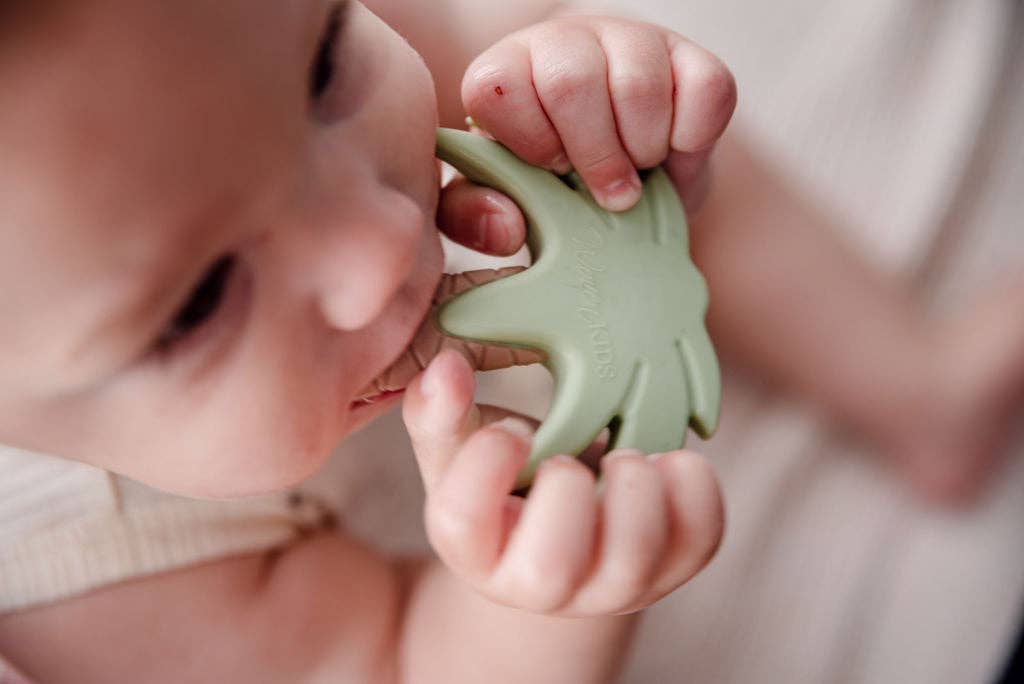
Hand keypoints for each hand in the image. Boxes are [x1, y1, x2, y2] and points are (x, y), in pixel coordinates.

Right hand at [403, 349, 723, 615]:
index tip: (511, 428)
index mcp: (475, 550)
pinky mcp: (674, 565)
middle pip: (549, 568)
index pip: (461, 522)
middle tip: (570, 459)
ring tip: (627, 454)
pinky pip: (700, 538)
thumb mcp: (461, 450)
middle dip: (565, 495)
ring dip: (635, 489)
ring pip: (634, 559)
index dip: (485, 462)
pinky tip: (670, 460)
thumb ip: (441, 412)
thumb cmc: (508, 481)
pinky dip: (695, 488)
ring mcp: (613, 584)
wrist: (571, 528)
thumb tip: (446, 366)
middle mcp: (541, 585)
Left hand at [462, 13, 734, 213]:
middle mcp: (564, 43)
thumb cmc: (560, 189)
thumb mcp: (511, 202)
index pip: (497, 91)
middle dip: (594, 157)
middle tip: (608, 193)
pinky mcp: (694, 56)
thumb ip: (481, 215)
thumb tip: (507, 225)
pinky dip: (692, 140)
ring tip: (639, 169)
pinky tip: (673, 151)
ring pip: (639, 86)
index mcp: (506, 73)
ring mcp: (632, 41)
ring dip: (643, 149)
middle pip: (571, 84)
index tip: (555, 172)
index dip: (533, 145)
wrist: (631, 181)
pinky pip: (705, 90)